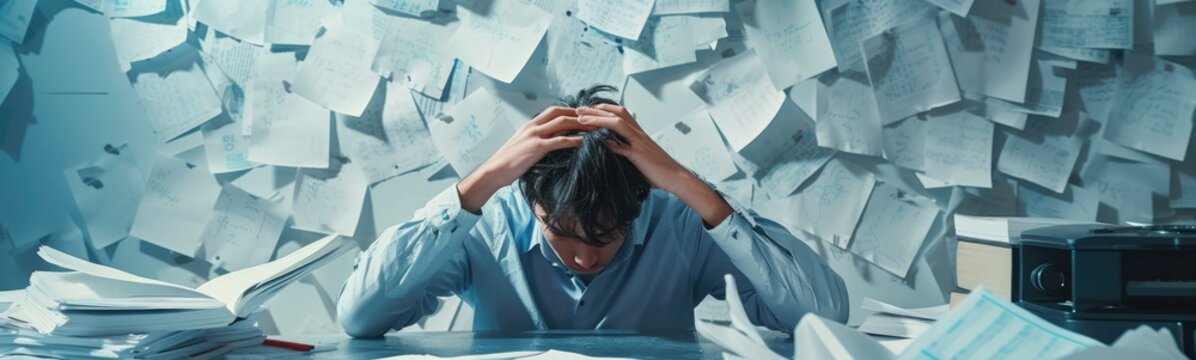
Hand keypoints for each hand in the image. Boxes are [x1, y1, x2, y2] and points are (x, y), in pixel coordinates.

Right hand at [457, 106, 585, 212]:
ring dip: (580, 124)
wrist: (494, 171)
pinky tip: (584, 142)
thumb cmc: (508, 163)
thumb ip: (535, 141)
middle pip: (559, 112)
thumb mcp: (522, 147)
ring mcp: (534, 136)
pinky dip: (573, 140)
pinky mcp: (536, 148)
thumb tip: (550, 143)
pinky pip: (559, 141)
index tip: (584, 114)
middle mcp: (532, 126)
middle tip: (593, 118)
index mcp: (529, 125)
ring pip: (562, 123)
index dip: (570, 110)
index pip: (553, 111)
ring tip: (594, 128)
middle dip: (578, 113)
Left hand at [576, 104, 731, 226]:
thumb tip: (611, 150)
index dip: (604, 108)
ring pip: (617, 124)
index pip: (621, 113)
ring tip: (580, 119)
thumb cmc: (659, 171)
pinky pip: (620, 146)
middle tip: (578, 108)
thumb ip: (627, 151)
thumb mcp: (640, 158)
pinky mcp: (639, 155)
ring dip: (597, 119)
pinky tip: (593, 140)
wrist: (676, 178)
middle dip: (596, 109)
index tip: (588, 109)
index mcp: (639, 134)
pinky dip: (607, 142)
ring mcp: (639, 143)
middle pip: (617, 113)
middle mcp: (639, 134)